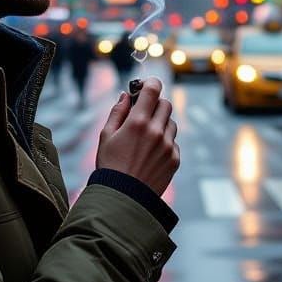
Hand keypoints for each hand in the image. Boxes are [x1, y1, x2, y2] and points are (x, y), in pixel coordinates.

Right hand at [95, 78, 179, 196]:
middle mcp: (157, 132)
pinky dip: (165, 141)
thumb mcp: (106, 136)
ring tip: (145, 136)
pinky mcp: (174, 160)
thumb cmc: (110, 165)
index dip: (151, 83)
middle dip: (155, 103)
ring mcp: (168, 146)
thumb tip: (126, 95)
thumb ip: (117, 112)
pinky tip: (150, 153)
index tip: (146, 85)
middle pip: (166, 104)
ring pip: (171, 123)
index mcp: (138, 122)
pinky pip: (173, 142)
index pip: (153, 90)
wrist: (123, 198)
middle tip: (143, 112)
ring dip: (161, 123)